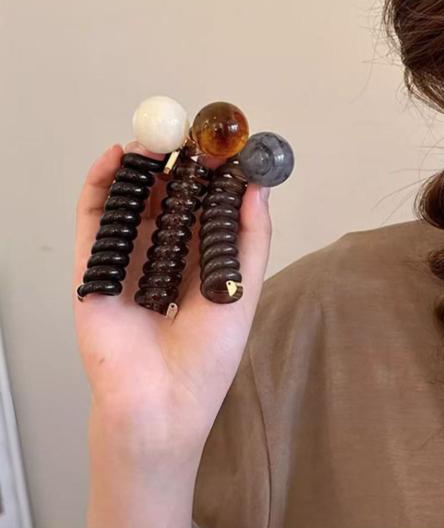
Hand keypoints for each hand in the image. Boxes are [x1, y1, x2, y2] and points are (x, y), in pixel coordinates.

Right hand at [72, 142, 271, 458]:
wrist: (161, 402)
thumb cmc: (208, 353)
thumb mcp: (242, 287)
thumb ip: (248, 236)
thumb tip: (257, 186)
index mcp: (199, 259)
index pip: (202, 204)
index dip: (209, 173)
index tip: (220, 143)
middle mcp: (163, 255)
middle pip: (166, 196)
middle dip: (176, 163)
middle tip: (188, 132)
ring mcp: (127, 258)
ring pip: (131, 200)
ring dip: (142, 166)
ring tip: (157, 138)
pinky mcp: (95, 267)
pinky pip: (96, 217)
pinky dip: (103, 184)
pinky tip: (119, 158)